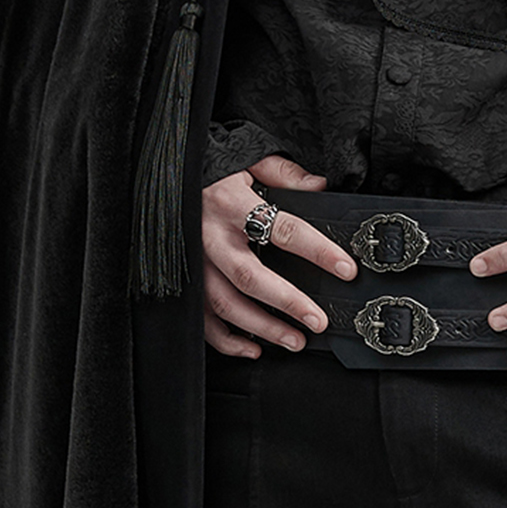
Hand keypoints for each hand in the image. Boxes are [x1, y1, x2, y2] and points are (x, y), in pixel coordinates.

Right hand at [200, 154, 356, 358]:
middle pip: (251, 277)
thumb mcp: (249, 158)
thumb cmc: (209, 168)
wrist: (162, 173)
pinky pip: (203, 318)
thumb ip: (284, 173)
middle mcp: (210, 236)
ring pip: (226, 305)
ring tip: (294, 340)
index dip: (317, 250)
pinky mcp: (184, 280)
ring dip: (262, 328)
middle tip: (317, 320)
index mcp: (232, 203)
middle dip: (288, 303)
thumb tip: (319, 187)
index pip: (283, 229)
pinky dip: (227, 340)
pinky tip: (252, 348)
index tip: (344, 267)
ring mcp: (194, 262)